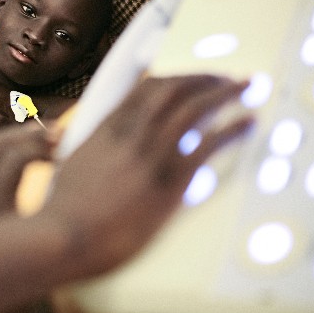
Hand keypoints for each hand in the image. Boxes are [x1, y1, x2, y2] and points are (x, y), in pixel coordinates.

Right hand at [43, 75, 252, 274]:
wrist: (67, 235)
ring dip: (225, 93)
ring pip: (195, 108)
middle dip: (204, 77)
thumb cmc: (66, 207)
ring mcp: (151, 154)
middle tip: (225, 77)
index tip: (192, 79)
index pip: (147, 88)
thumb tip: (103, 142)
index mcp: (108, 126)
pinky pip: (208, 145)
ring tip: (245, 87)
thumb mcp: (75, 162)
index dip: (176, 77)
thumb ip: (95, 144)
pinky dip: (232, 129)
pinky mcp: (169, 181)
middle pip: (175, 89)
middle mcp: (132, 132)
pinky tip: (247, 124)